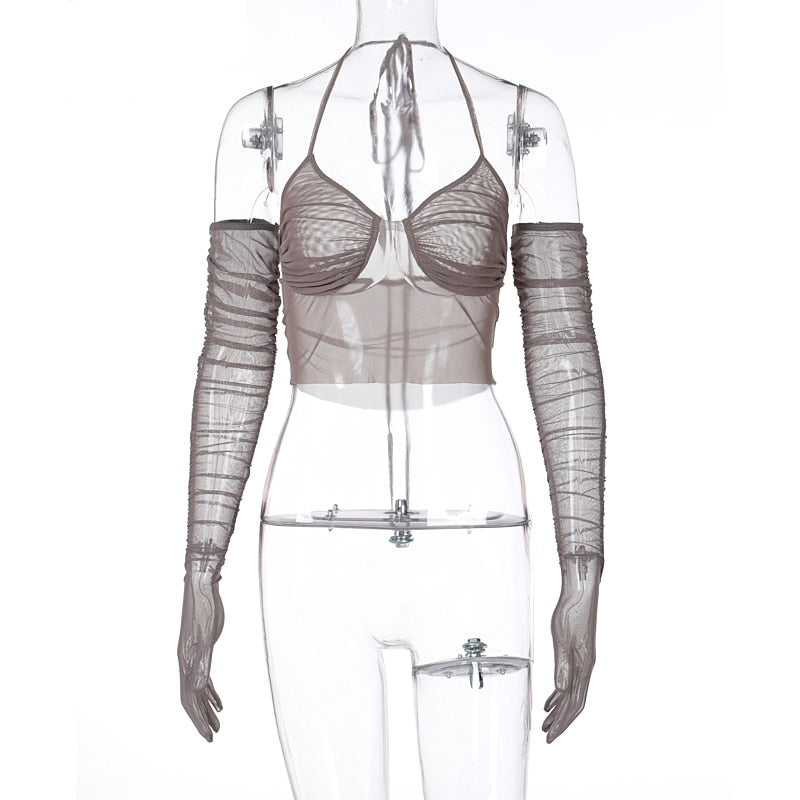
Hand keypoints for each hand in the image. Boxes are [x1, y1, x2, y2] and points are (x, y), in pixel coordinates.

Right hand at [177, 570, 225, 740]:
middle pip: (191, 699)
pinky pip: (204, 678)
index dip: (198, 719)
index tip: (208, 736)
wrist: (202, 587)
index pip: (189, 699)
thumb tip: (197, 690)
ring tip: (217, 724)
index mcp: (185, 662)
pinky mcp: (201, 649)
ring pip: (197, 690)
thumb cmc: (204, 610)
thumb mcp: (206, 638)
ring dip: (207, 709)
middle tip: (212, 737)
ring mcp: (192, 656)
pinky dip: (211, 693)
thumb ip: (201, 664)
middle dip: (201, 719)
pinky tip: (219, 702)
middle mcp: (186, 663)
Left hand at [542, 556, 600, 742]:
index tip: (551, 736)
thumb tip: (560, 692)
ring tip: (546, 721)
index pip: (573, 703)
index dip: (562, 722)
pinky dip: (559, 694)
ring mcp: (583, 661)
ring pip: (572, 694)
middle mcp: (586, 668)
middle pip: (574, 703)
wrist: (580, 592)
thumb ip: (563, 666)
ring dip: (560, 709)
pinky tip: (550, 698)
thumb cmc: (571, 612)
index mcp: (583, 667)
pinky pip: (570, 681)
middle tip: (547, 735)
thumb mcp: (562, 639)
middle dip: (561, 721)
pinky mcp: (579, 654)